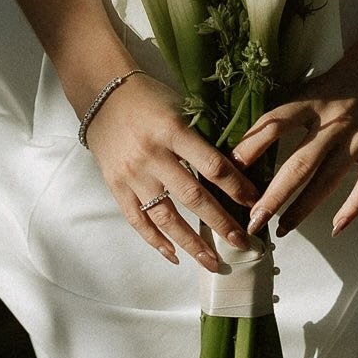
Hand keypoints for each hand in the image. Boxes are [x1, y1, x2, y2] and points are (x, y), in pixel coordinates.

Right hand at [84, 73, 258, 270]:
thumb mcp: (180, 107)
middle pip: (193, 197)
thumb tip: (236, 167)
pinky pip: (138, 220)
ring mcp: (132, 174)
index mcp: (172, 130)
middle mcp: (152, 155)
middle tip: (242, 242)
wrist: (102, 95)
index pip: (211, 165)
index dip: (236, 186)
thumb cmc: (150, 98)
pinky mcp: (117, 186)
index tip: (254, 201)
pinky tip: (174, 257)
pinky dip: (156, 241)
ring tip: (213, 262)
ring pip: (166, 217)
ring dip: (191, 244)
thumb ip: (202, 136)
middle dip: (221, 223)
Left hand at [233, 51, 357, 239]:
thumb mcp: (313, 84)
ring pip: (328, 182)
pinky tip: (336, 227)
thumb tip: (251, 137)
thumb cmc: (347, 74)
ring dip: (303, 209)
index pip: (275, 124)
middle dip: (274, 196)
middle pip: (300, 165)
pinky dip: (352, 209)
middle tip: (253, 220)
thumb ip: (289, 109)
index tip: (230, 168)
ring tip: (282, 229)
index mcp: (313, 100)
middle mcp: (334, 123)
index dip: (251, 146)